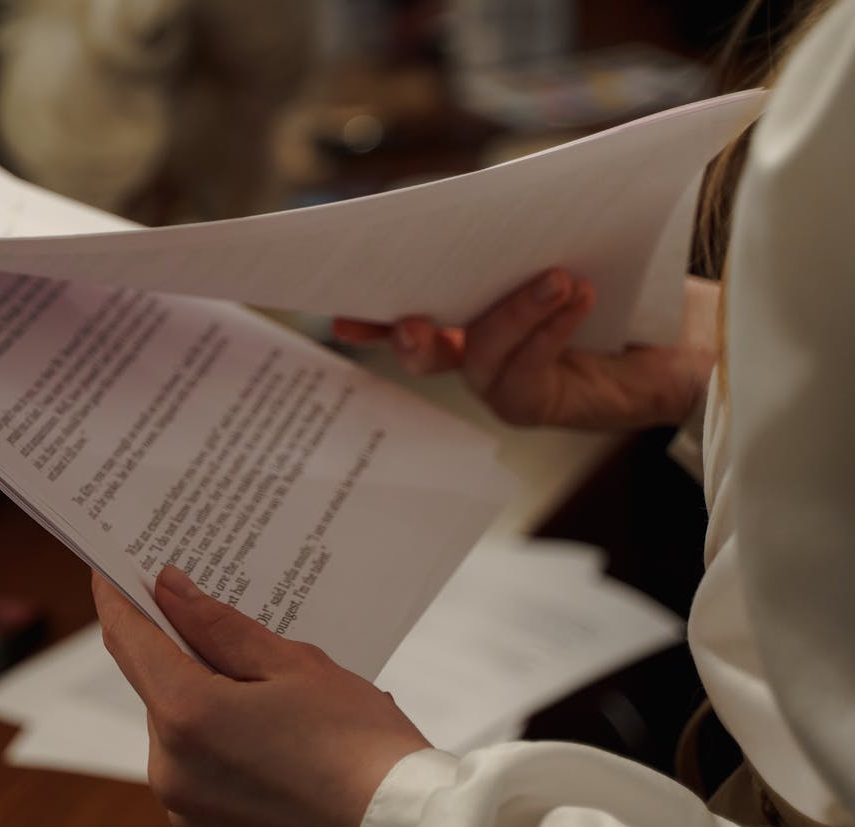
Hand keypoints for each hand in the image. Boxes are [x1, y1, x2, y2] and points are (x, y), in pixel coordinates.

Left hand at [93, 566, 429, 826]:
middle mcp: (171, 766)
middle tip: (214, 609)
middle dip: (179, 644)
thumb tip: (169, 590)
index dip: (116, 595)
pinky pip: (193, 759)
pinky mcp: (206, 824)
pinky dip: (216, 730)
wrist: (398, 826)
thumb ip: (219, 626)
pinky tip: (266, 719)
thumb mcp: (292, 664)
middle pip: (154, 681)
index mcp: (187, 716)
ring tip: (265, 677)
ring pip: (175, 720)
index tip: (109, 565)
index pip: (129, 639)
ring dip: (202, 689)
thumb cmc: (358, 745)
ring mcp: (185, 802)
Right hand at [333, 269, 719, 429]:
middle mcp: (486, 356)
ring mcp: (514, 386)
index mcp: (477, 318)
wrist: (703, 333)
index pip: (416, 316)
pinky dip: (548, 333)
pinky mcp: (551, 406)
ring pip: (481, 361)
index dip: (373, 317)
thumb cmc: (636, 282)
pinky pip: (527, 379)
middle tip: (412, 318)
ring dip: (512, 314)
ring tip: (558, 276)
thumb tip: (490, 200)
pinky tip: (577, 298)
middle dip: (414, 337)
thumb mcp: (572, 244)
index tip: (341, 311)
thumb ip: (524, 235)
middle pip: (428, 354)